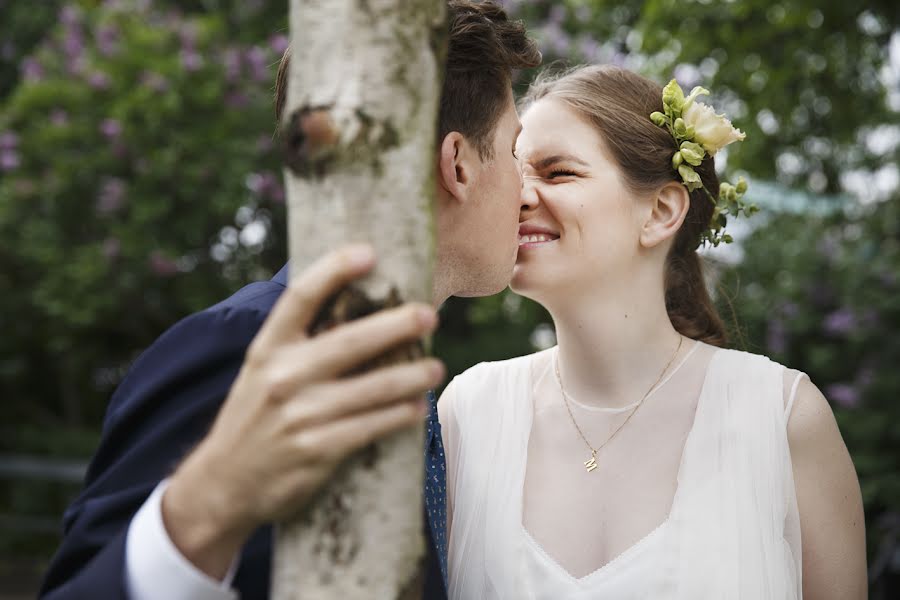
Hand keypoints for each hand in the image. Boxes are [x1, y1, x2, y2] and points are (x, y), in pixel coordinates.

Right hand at [162, 245, 443, 578]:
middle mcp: (282, 377)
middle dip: (396, 326)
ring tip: (435, 368)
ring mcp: (300, 415)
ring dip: (411, 377)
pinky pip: (371, 428)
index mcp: (268, 348)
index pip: (301, 297)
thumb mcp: (263, 371)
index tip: (368, 252)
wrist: (223, 484)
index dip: (334, 270)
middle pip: (349, 341)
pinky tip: (418, 408)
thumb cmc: (255, 417)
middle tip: (429, 315)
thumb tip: (359, 310)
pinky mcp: (316, 451)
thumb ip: (300, 343)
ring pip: (371, 389)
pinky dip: (400, 416)